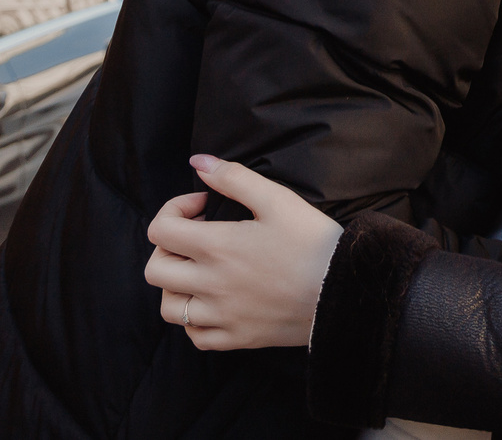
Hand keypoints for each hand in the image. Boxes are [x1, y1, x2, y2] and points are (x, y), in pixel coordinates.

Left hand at [145, 154, 342, 351]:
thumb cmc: (313, 242)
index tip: (203, 205)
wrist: (345, 291)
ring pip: (168, 307)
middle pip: (155, 269)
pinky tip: (215, 301)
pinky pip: (195, 335)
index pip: (160, 230)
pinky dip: (194, 319)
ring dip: (176, 284)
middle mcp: (211, 285)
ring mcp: (222, 316)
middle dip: (168, 247)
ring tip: (202, 270)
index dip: (174, 209)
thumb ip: (233, 177)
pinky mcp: (237, 338)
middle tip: (198, 237)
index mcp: (218, 247)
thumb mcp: (277, 199)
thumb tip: (199, 162)